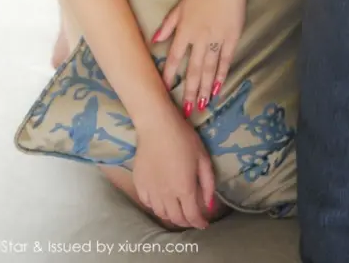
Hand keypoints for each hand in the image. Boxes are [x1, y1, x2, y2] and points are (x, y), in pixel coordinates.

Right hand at [133, 107, 214, 229]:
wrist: (157, 125)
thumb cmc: (183, 138)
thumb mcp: (203, 158)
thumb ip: (207, 183)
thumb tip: (209, 205)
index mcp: (184, 189)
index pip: (192, 216)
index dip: (199, 223)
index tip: (204, 223)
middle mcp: (166, 194)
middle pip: (176, 218)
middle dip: (187, 222)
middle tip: (192, 218)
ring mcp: (150, 190)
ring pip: (161, 213)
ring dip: (171, 216)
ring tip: (177, 209)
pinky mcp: (139, 182)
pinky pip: (147, 203)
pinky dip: (155, 207)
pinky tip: (160, 200)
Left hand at [152, 0, 254, 114]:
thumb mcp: (181, 6)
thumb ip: (168, 25)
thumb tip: (154, 41)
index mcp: (185, 30)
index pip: (175, 57)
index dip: (169, 74)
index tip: (164, 90)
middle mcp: (199, 38)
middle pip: (193, 69)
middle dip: (188, 90)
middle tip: (185, 110)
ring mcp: (216, 40)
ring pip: (209, 69)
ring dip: (203, 88)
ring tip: (200, 105)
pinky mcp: (232, 39)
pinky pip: (225, 61)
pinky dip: (221, 76)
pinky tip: (217, 89)